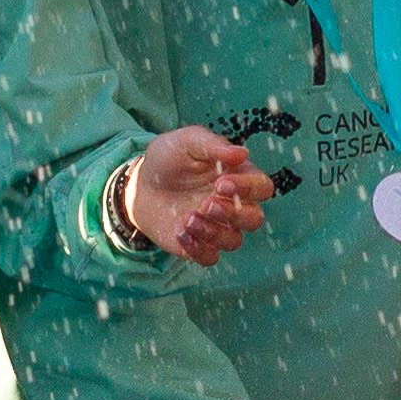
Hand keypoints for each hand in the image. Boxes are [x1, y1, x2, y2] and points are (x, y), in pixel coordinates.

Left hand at [129, 127, 273, 265]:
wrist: (138, 184)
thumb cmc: (167, 159)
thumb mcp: (185, 142)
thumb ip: (212, 146)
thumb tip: (242, 153)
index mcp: (238, 178)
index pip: (262, 187)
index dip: (248, 188)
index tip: (221, 183)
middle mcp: (234, 205)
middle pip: (254, 218)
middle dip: (233, 214)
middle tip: (206, 204)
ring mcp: (218, 227)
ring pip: (233, 241)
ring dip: (213, 232)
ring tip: (188, 218)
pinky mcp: (200, 245)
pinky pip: (210, 257)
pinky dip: (198, 249)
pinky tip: (180, 232)